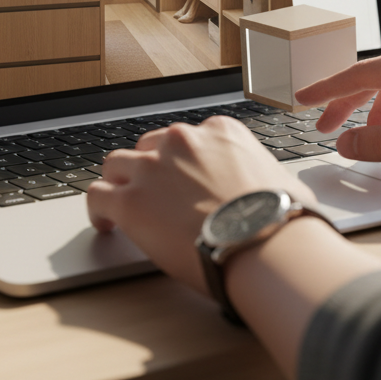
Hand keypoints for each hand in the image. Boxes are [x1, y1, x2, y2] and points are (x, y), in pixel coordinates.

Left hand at [87, 118, 315, 294]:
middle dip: (149, 170)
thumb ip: (264, 176)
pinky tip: (106, 224)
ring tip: (122, 204)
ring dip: (119, 183)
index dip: (180, 162)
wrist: (266, 247)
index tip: (181, 180)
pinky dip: (98, 209)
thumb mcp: (282, 181)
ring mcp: (152, 169)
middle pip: (149, 147)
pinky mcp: (130, 202)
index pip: (187, 139)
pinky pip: (97, 196)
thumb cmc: (283, 222)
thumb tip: (278, 192)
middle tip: (154, 196)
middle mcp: (181, 141)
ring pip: (116, 165)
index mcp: (218, 132)